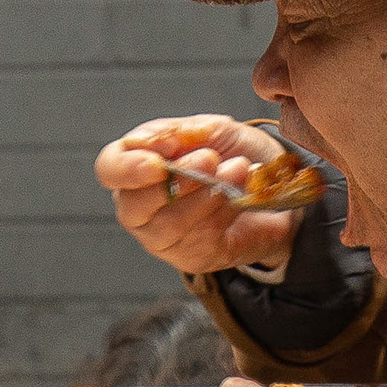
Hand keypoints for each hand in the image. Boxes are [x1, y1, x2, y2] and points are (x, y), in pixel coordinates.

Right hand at [95, 115, 303, 274]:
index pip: (110, 170)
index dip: (127, 168)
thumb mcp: (210, 130)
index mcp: (135, 167)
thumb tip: (141, 141)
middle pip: (134, 206)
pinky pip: (201, 239)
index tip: (158, 163)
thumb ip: (177, 132)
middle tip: (210, 158)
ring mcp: (163, 238)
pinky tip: (242, 195)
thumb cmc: (232, 153)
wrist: (276, 185)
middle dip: (176, 181)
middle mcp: (140, 207)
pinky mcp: (192, 257)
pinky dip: (225, 212)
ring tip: (237, 169)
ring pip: (170, 224)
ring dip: (207, 194)